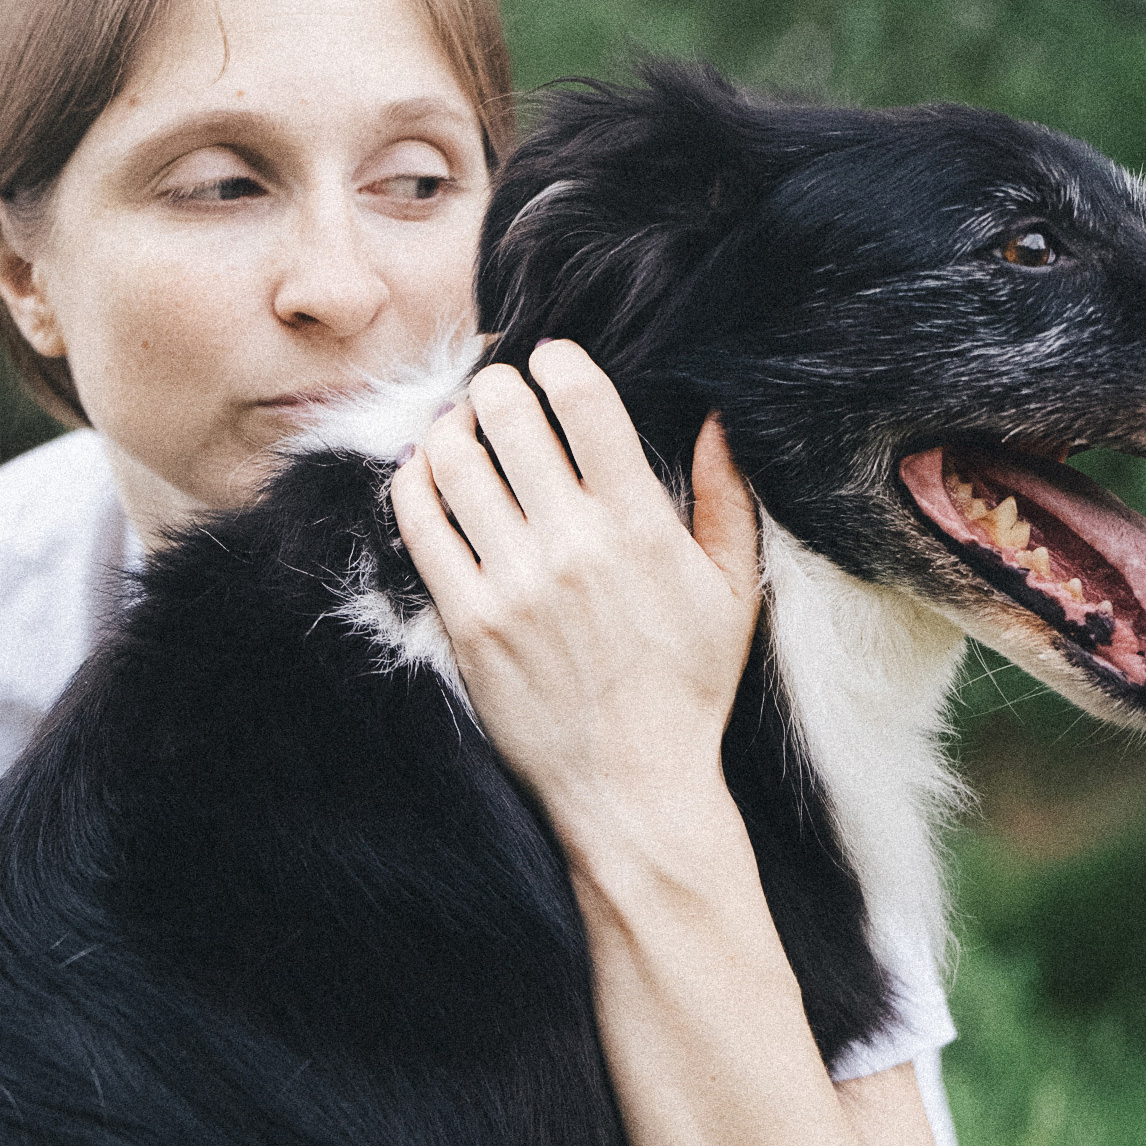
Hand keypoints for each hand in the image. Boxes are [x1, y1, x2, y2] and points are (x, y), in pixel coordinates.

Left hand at [388, 343, 760, 880]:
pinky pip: (419, 525)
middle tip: (496, 391)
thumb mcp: (731, 592)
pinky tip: (427, 476)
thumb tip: (717, 416)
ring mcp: (513, 584)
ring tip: (458, 429)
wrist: (633, 786)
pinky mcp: (467, 622)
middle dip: (495, 385)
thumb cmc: (688, 688)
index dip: (556, 360)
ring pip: (452, 461)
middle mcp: (572, 545)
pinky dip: (415, 484)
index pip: (583, 400)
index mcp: (640, 526)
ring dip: (449, 427)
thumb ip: (727, 498)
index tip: (549, 359)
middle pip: (505, 416)